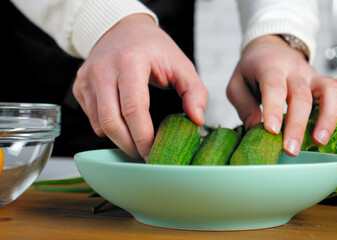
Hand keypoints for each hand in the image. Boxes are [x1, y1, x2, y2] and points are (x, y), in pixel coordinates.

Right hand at [73, 14, 208, 156]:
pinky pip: (92, 118)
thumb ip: (195, 92)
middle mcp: (104, 70)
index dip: (144, 136)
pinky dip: (108, 128)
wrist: (123, 28)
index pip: (133, 108)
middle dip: (129, 145)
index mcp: (131, 62)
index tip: (154, 152)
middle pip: (111, 122)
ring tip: (137, 142)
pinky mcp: (80, 86)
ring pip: (99, 124)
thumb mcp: (181, 64)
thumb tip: (197, 120)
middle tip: (145, 155)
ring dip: (119, 140)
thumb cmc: (154, 48)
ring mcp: (88, 78)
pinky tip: (124, 125)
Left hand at [227, 35, 336, 155]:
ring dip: (328, 117)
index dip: (273, 109)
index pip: (273, 86)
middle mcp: (295, 71)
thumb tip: (254, 127)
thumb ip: (243, 105)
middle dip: (298, 125)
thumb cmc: (252, 70)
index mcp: (269, 68)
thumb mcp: (236, 84)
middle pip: (301, 95)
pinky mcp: (326, 81)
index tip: (272, 131)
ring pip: (331, 89)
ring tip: (320, 141)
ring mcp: (313, 75)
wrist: (271, 48)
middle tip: (291, 150)